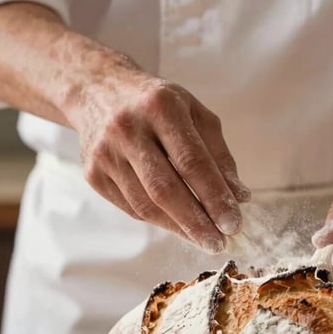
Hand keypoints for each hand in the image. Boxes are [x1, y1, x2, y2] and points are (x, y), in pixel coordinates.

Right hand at [67, 62, 250, 253]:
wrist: (97, 90)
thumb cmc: (156, 103)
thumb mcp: (194, 113)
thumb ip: (218, 154)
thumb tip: (239, 197)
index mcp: (160, 107)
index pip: (192, 161)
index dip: (214, 197)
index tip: (233, 223)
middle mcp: (128, 129)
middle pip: (165, 189)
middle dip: (196, 222)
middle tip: (218, 243)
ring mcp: (106, 153)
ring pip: (145, 204)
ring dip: (178, 227)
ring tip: (203, 239)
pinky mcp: (93, 173)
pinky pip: (130, 207)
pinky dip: (158, 220)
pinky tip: (178, 225)